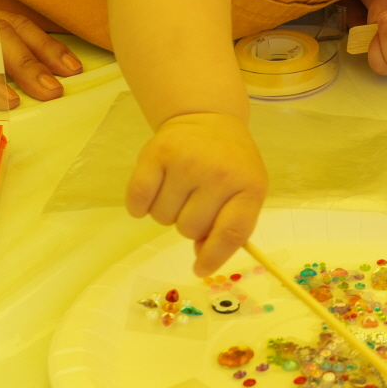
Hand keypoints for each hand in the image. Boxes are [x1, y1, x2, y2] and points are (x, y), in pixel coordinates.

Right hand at [126, 111, 266, 275]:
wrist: (208, 118)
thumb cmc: (229, 163)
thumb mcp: (244, 191)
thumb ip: (229, 227)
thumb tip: (202, 257)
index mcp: (248, 186)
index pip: (231, 233)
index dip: (214, 257)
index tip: (200, 269)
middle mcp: (218, 173)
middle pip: (189, 230)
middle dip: (190, 223)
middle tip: (196, 199)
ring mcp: (186, 162)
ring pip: (162, 218)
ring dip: (168, 211)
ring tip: (180, 187)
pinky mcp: (155, 153)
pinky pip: (137, 201)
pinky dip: (140, 205)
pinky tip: (155, 189)